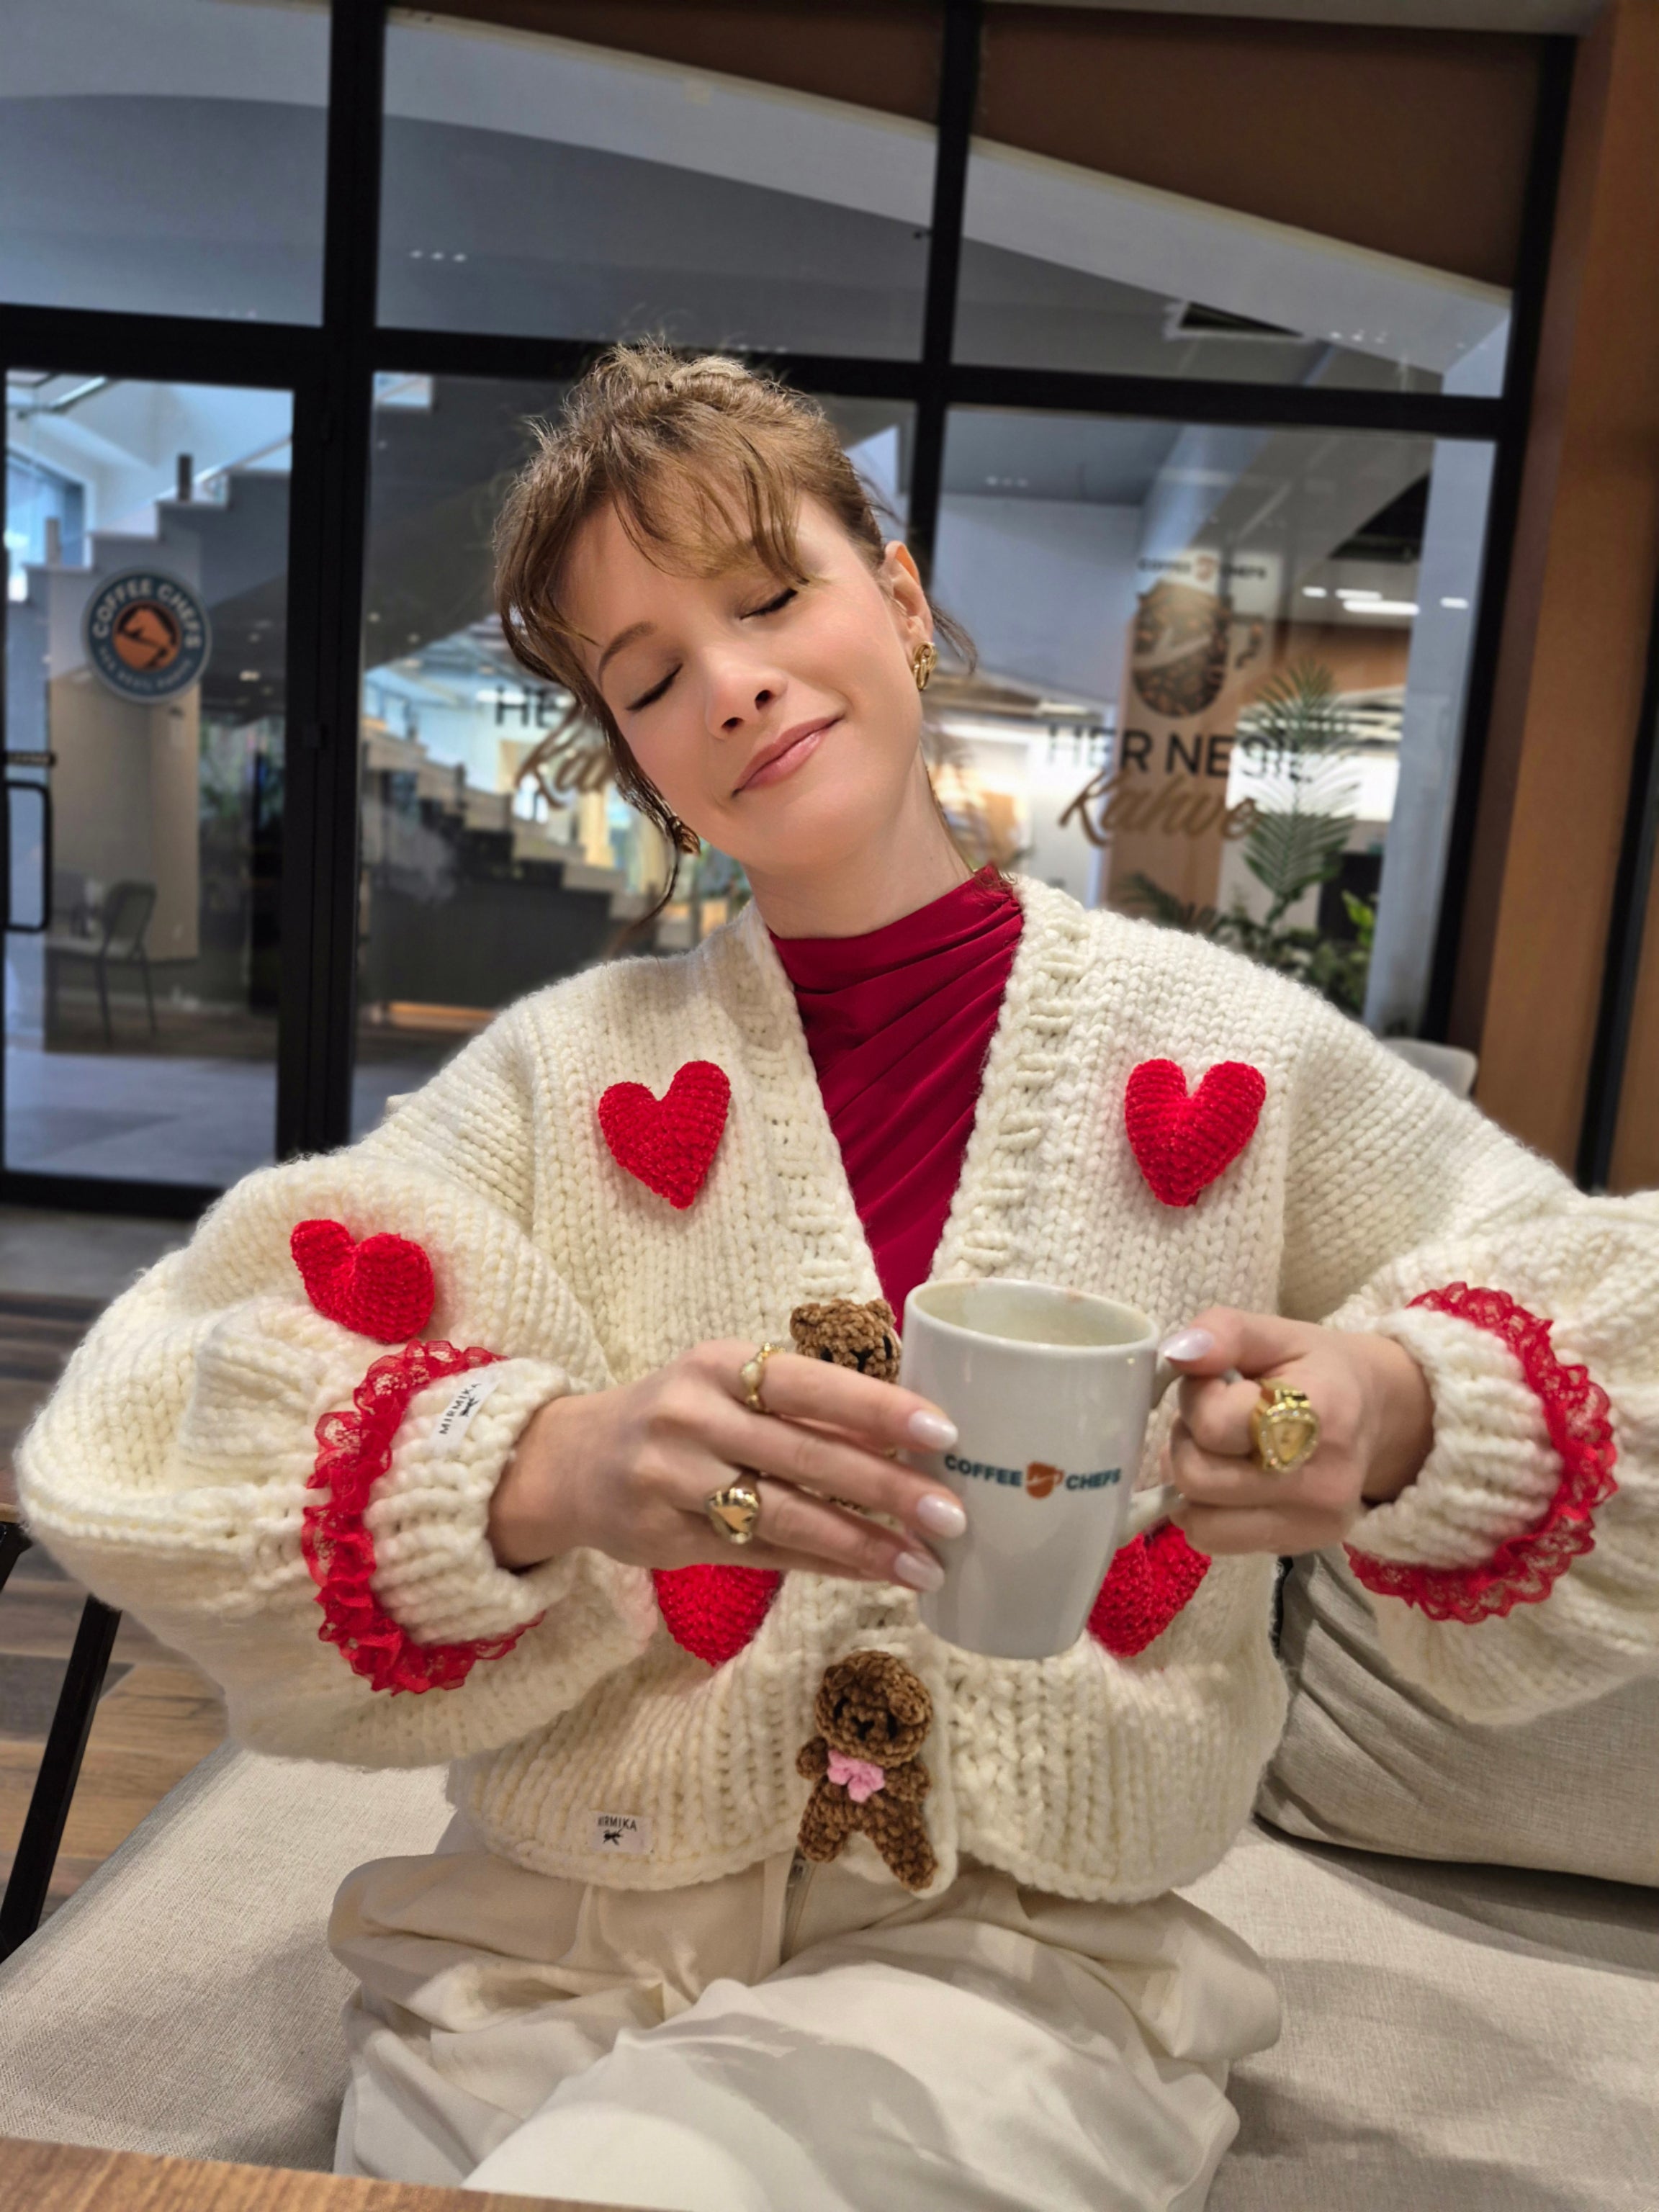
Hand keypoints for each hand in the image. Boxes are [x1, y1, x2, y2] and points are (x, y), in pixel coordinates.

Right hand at [486, 1340, 966, 1589]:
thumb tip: (909, 1427)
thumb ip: (799, 1402)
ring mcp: (676, 1481)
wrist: (569, 1461)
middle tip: (953, 1514)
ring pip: (787, 1516)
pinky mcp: (669, 1538)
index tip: (942, 1432)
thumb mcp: (724, 1383)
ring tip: (926, 1565)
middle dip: (887, 1489)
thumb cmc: (678, 1414)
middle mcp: (694, 1418)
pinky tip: (872, 1574)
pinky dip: (824, 1565)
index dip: (877, 1409)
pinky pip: (763, 1556)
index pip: (808, 1384)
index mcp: (719, 1366)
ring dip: (863, 1544)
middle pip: (806, 1456)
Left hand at [1156, 1308, 1434, 1556]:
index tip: (1219, 1384)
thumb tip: (1179, 1352)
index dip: (1198, 1398)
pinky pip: (1214, 1540)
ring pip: (1198, 1520)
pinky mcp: (1300, 1547)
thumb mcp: (1274, 1333)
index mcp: (1321, 1413)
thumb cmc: (1316, 1369)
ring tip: (1218, 1451)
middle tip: (1211, 1420)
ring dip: (1189, 1482)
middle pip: (1197, 1478)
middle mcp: (1323, 1481)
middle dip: (1187, 1441)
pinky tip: (1227, 1480)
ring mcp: (1313, 1523)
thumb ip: (1224, 1331)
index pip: (1215, 1424)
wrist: (1374, 1415)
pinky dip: (1204, 1511)